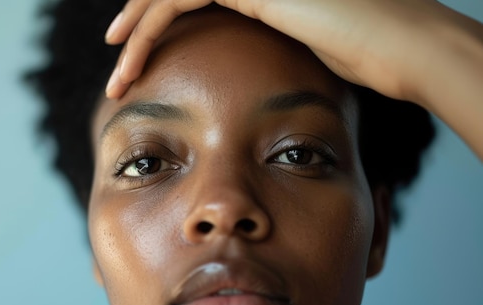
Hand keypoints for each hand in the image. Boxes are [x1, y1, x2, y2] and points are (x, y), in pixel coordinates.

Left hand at [104, 0, 482, 158]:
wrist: (400, 45)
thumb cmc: (368, 58)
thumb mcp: (307, 54)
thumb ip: (275, 51)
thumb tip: (261, 82)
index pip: (195, 0)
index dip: (163, 26)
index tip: (146, 65)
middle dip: (139, 27)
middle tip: (120, 65)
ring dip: (133, 30)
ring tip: (118, 72)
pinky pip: (174, 0)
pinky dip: (144, 28)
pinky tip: (126, 59)